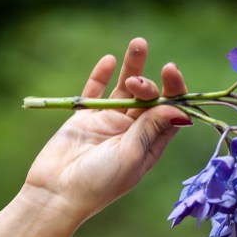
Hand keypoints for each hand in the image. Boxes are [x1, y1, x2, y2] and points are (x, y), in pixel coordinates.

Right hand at [23, 38, 188, 223]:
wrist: (57, 193)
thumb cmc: (98, 183)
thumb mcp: (131, 156)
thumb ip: (150, 128)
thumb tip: (179, 109)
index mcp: (149, 147)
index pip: (170, 114)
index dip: (175, 93)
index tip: (171, 74)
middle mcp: (131, 134)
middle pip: (149, 100)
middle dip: (149, 85)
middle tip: (138, 84)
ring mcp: (107, 125)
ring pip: (124, 91)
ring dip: (133, 68)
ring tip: (139, 43)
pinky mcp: (84, 119)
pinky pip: (95, 92)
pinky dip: (101, 76)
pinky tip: (109, 60)